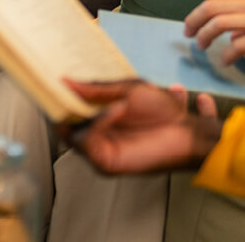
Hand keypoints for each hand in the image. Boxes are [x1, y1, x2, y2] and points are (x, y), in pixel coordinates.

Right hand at [63, 80, 220, 174]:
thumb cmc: (164, 111)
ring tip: (115, 101)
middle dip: (65, 104)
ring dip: (87, 112)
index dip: (58, 96)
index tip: (55, 80)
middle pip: (62, 122)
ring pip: (70, 133)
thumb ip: (95, 89)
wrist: (189, 132)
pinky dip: (98, 123)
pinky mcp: (105, 163)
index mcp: (98, 118)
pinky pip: (87, 143)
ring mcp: (98, 150)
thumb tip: (63, 81)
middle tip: (67, 88)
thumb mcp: (127, 90)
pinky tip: (118, 109)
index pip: (66, 110)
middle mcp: (95, 135)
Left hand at [184, 0, 244, 63]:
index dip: (201, 11)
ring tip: (201, 47)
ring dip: (205, 36)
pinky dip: (227, 54)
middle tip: (188, 35)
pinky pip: (240, 44)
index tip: (194, 22)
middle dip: (194, 21)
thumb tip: (233, 33)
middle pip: (212, 7)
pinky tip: (225, 61)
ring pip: (220, 23)